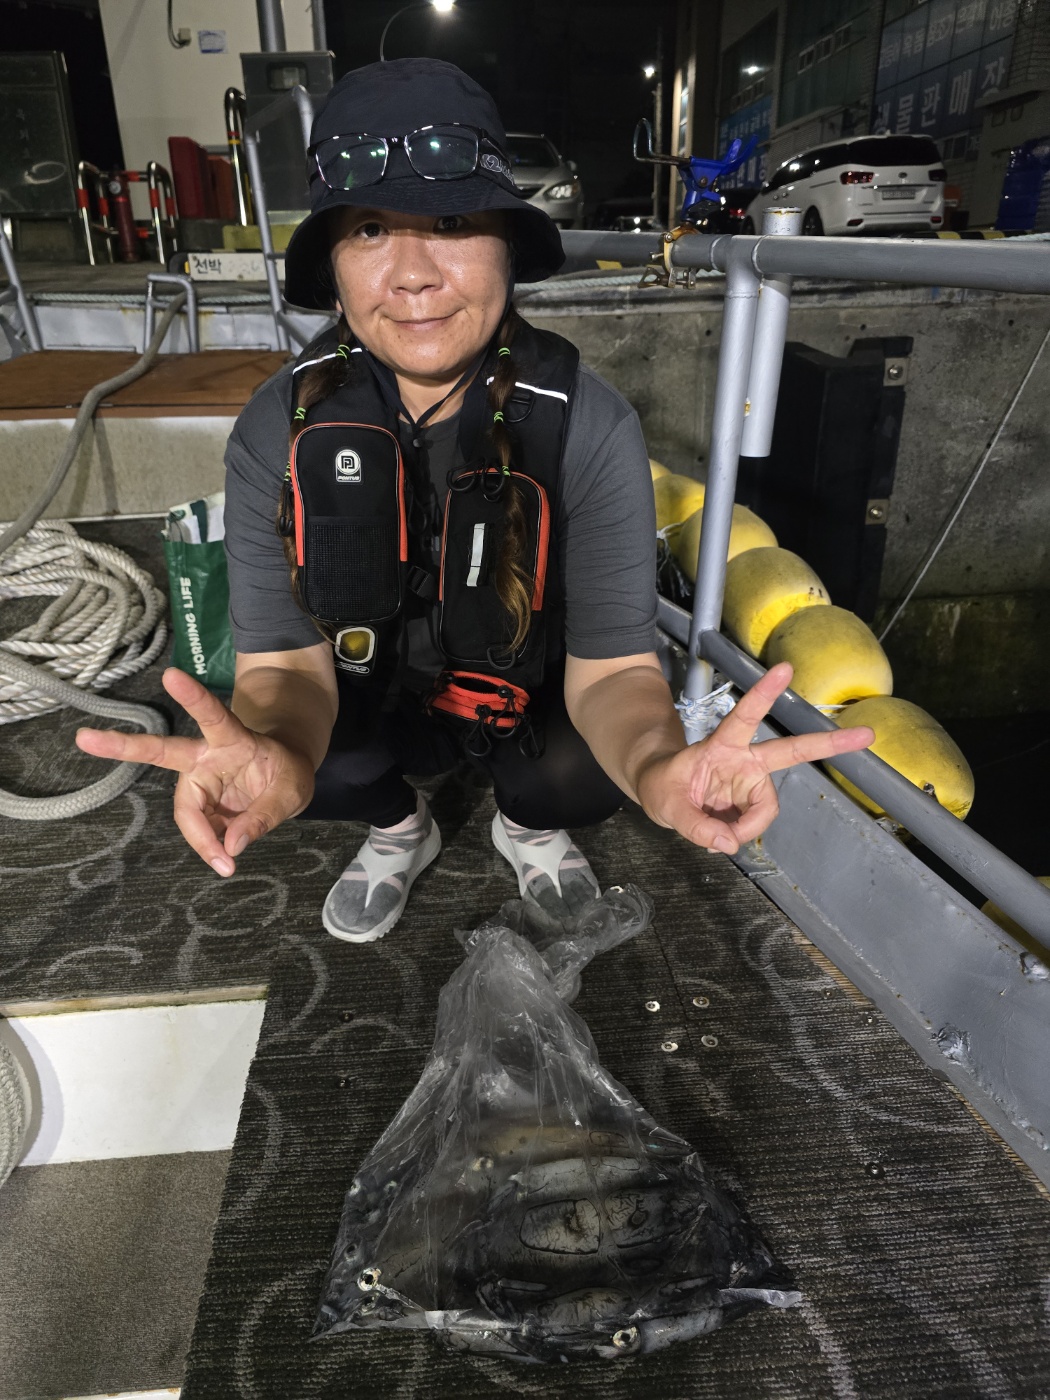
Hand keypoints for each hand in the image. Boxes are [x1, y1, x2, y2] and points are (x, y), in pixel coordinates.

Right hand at [74, 667, 315, 876]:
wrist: (285, 778)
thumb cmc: (287, 774)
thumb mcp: (292, 791)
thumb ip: (263, 816)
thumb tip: (229, 847)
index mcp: (232, 738)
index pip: (212, 715)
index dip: (193, 697)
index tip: (171, 675)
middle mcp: (206, 756)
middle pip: (160, 751)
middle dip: (122, 746)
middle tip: (84, 738)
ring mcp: (198, 780)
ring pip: (185, 811)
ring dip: (200, 838)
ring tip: (224, 864)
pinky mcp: (199, 803)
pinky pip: (199, 830)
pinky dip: (210, 847)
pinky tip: (226, 856)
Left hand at [635, 662, 873, 854]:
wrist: (660, 793)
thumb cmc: (662, 786)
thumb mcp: (666, 805)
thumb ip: (696, 826)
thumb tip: (729, 843)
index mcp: (721, 745)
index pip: (744, 716)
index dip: (763, 694)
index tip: (784, 669)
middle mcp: (744, 760)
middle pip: (791, 751)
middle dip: (828, 744)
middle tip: (866, 735)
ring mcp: (751, 781)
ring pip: (765, 809)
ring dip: (744, 827)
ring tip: (714, 833)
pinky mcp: (752, 801)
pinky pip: (754, 824)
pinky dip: (739, 834)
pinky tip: (720, 832)